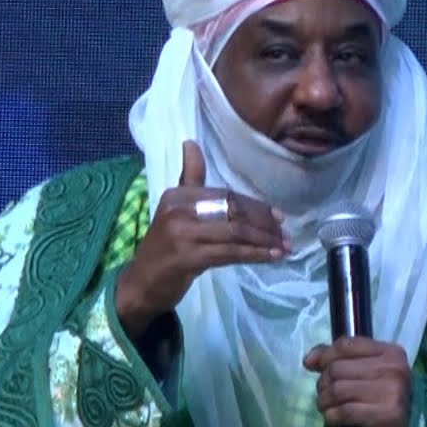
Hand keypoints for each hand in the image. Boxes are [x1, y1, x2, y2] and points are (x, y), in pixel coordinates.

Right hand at [116, 140, 286, 337]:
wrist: (141, 283)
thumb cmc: (164, 247)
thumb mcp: (175, 209)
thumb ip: (189, 179)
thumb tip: (191, 143)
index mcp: (178, 195)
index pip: (226, 195)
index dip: (255, 206)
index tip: (278, 215)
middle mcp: (179, 209)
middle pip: (233, 212)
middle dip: (264, 223)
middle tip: (285, 233)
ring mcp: (182, 234)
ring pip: (235, 233)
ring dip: (264, 241)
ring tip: (283, 247)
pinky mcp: (188, 258)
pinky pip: (230, 253)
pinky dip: (254, 255)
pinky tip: (270, 258)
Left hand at [303, 337, 411, 426]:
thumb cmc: (380, 392)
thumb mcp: (365, 367)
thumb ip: (337, 357)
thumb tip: (309, 360)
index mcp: (390, 352)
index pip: (346, 345)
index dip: (325, 356)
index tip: (317, 367)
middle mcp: (393, 370)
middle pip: (337, 369)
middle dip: (324, 383)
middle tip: (326, 393)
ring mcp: (391, 394)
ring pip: (337, 390)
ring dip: (324, 401)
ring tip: (327, 406)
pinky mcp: (385, 417)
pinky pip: (344, 412)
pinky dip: (331, 416)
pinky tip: (334, 418)